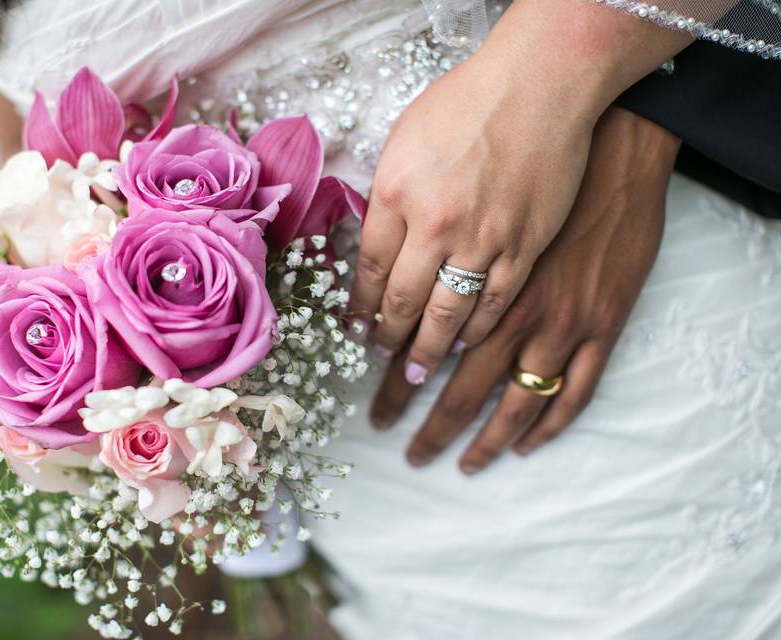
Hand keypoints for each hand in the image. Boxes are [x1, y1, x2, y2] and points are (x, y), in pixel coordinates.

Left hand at [349, 0, 691, 385]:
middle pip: (403, 301)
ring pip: (448, 313)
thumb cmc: (469, 100)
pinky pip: (495, 302)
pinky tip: (463, 344)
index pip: (370, 270)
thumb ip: (390, 193)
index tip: (354, 328)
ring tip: (415, 372)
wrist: (541, 83)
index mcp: (395, 195)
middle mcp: (434, 225)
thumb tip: (378, 234)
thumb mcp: (406, 139)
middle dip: (388, 338)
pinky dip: (476, 329)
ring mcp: (483, 239)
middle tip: (379, 359)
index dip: (359, 307)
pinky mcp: (526, 245)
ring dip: (428, 349)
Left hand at [370, 106, 681, 472]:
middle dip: (414, 409)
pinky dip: (547, 427)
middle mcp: (508, 306)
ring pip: (511, 399)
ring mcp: (559, 322)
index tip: (364, 374)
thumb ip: (415, 221)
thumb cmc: (530, 156)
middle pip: (452, 377)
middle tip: (387, 432)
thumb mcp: (455, 174)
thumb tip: (375, 256)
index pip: (405, 326)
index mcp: (467, 268)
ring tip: (454, 461)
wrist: (612, 145)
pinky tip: (524, 447)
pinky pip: (573, 394)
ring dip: (478, 437)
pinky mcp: (601, 326)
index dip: (381, 355)